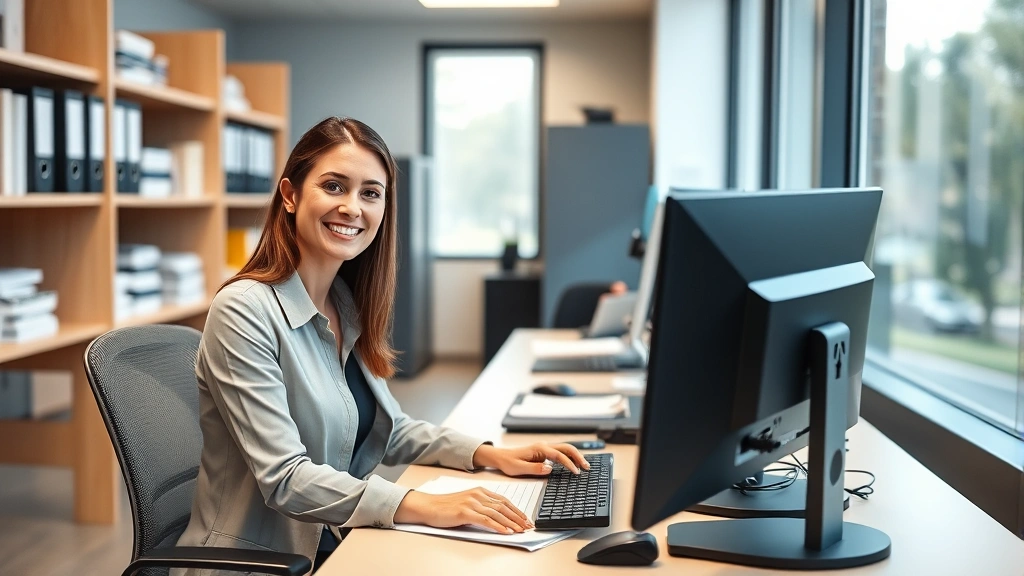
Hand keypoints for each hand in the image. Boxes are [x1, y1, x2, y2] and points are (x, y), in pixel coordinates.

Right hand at [394, 488, 531, 533]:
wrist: (428, 506)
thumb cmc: (446, 507)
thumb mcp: (468, 502)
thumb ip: (482, 506)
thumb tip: (498, 518)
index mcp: (480, 491)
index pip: (504, 500)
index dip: (517, 510)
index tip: (525, 518)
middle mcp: (478, 495)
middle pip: (504, 507)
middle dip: (518, 517)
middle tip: (528, 526)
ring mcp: (472, 502)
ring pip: (497, 513)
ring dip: (511, 523)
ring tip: (520, 530)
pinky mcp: (465, 512)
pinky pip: (486, 520)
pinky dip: (498, 526)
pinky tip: (505, 531)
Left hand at [472, 442, 590, 476]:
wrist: (500, 457)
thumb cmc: (508, 462)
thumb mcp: (518, 468)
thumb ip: (534, 469)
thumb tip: (550, 469)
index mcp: (539, 449)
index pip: (558, 455)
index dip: (569, 463)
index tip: (576, 472)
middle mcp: (544, 446)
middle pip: (566, 448)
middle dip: (578, 456)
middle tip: (587, 467)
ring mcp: (545, 449)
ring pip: (565, 449)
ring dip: (576, 456)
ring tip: (585, 466)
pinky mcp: (545, 453)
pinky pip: (561, 453)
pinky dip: (570, 457)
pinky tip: (575, 464)